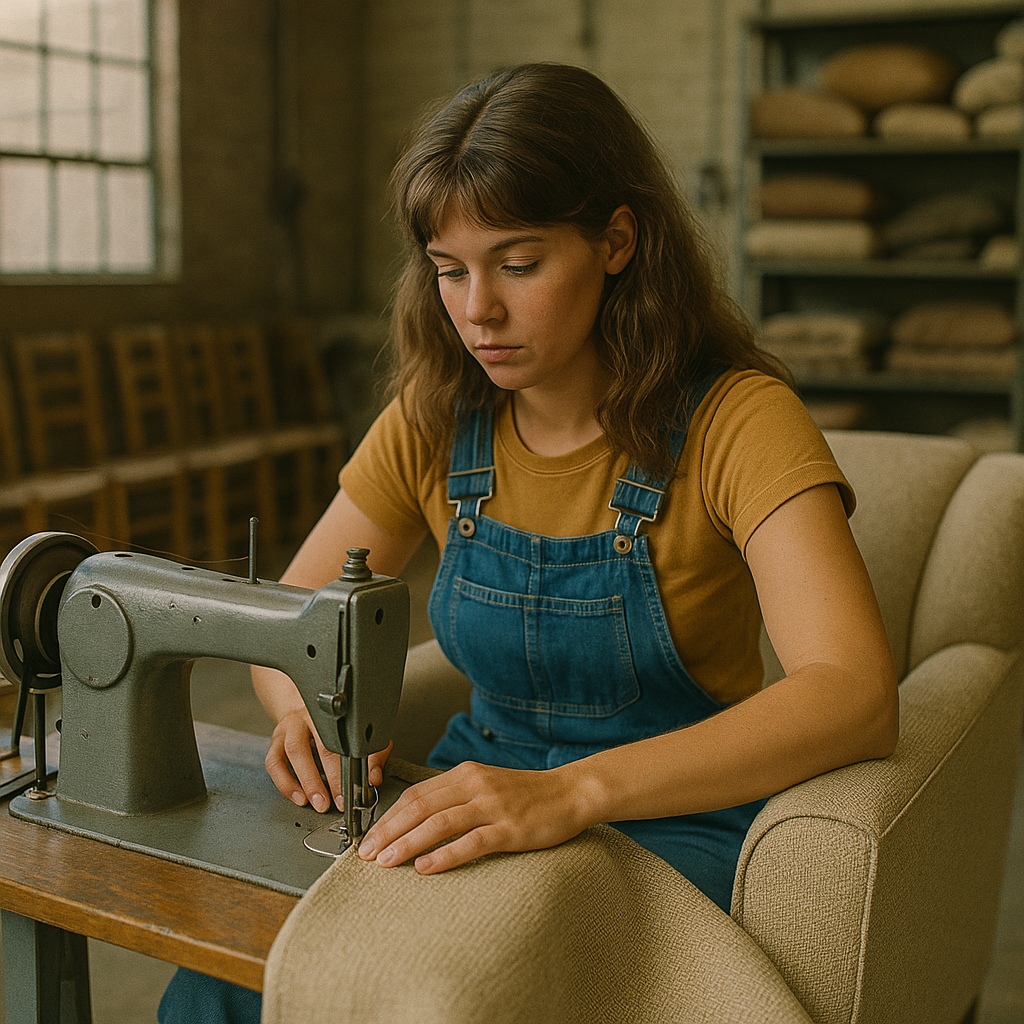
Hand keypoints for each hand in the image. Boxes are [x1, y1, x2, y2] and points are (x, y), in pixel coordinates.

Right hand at [265, 707, 392, 811]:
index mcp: (334, 716)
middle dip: (332, 777)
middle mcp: (310, 718)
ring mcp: (290, 728)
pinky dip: (285, 783)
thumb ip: (372, 754)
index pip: (347, 739)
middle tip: (340, 801)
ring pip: (296, 751)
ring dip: (308, 781)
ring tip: (319, 803)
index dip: (353, 764)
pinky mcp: (275, 741)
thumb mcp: (359, 735)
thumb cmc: (335, 727)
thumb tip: (374, 778)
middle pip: (322, 745)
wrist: (304, 710)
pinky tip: (299, 797)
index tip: (357, 786)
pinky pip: (274, 763)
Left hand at [356, 760, 588, 872]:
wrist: (571, 793)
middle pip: (420, 807)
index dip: (389, 815)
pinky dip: (444, 855)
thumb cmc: (528, 794)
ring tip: (386, 861)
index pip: (416, 794)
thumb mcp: (486, 784)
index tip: (370, 835)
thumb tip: (418, 817)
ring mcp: (492, 807)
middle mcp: (475, 786)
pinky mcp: (509, 829)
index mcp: (465, 774)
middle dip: (389, 831)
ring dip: (407, 843)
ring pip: (439, 824)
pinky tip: (425, 867)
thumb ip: (455, 796)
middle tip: (366, 853)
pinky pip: (470, 843)